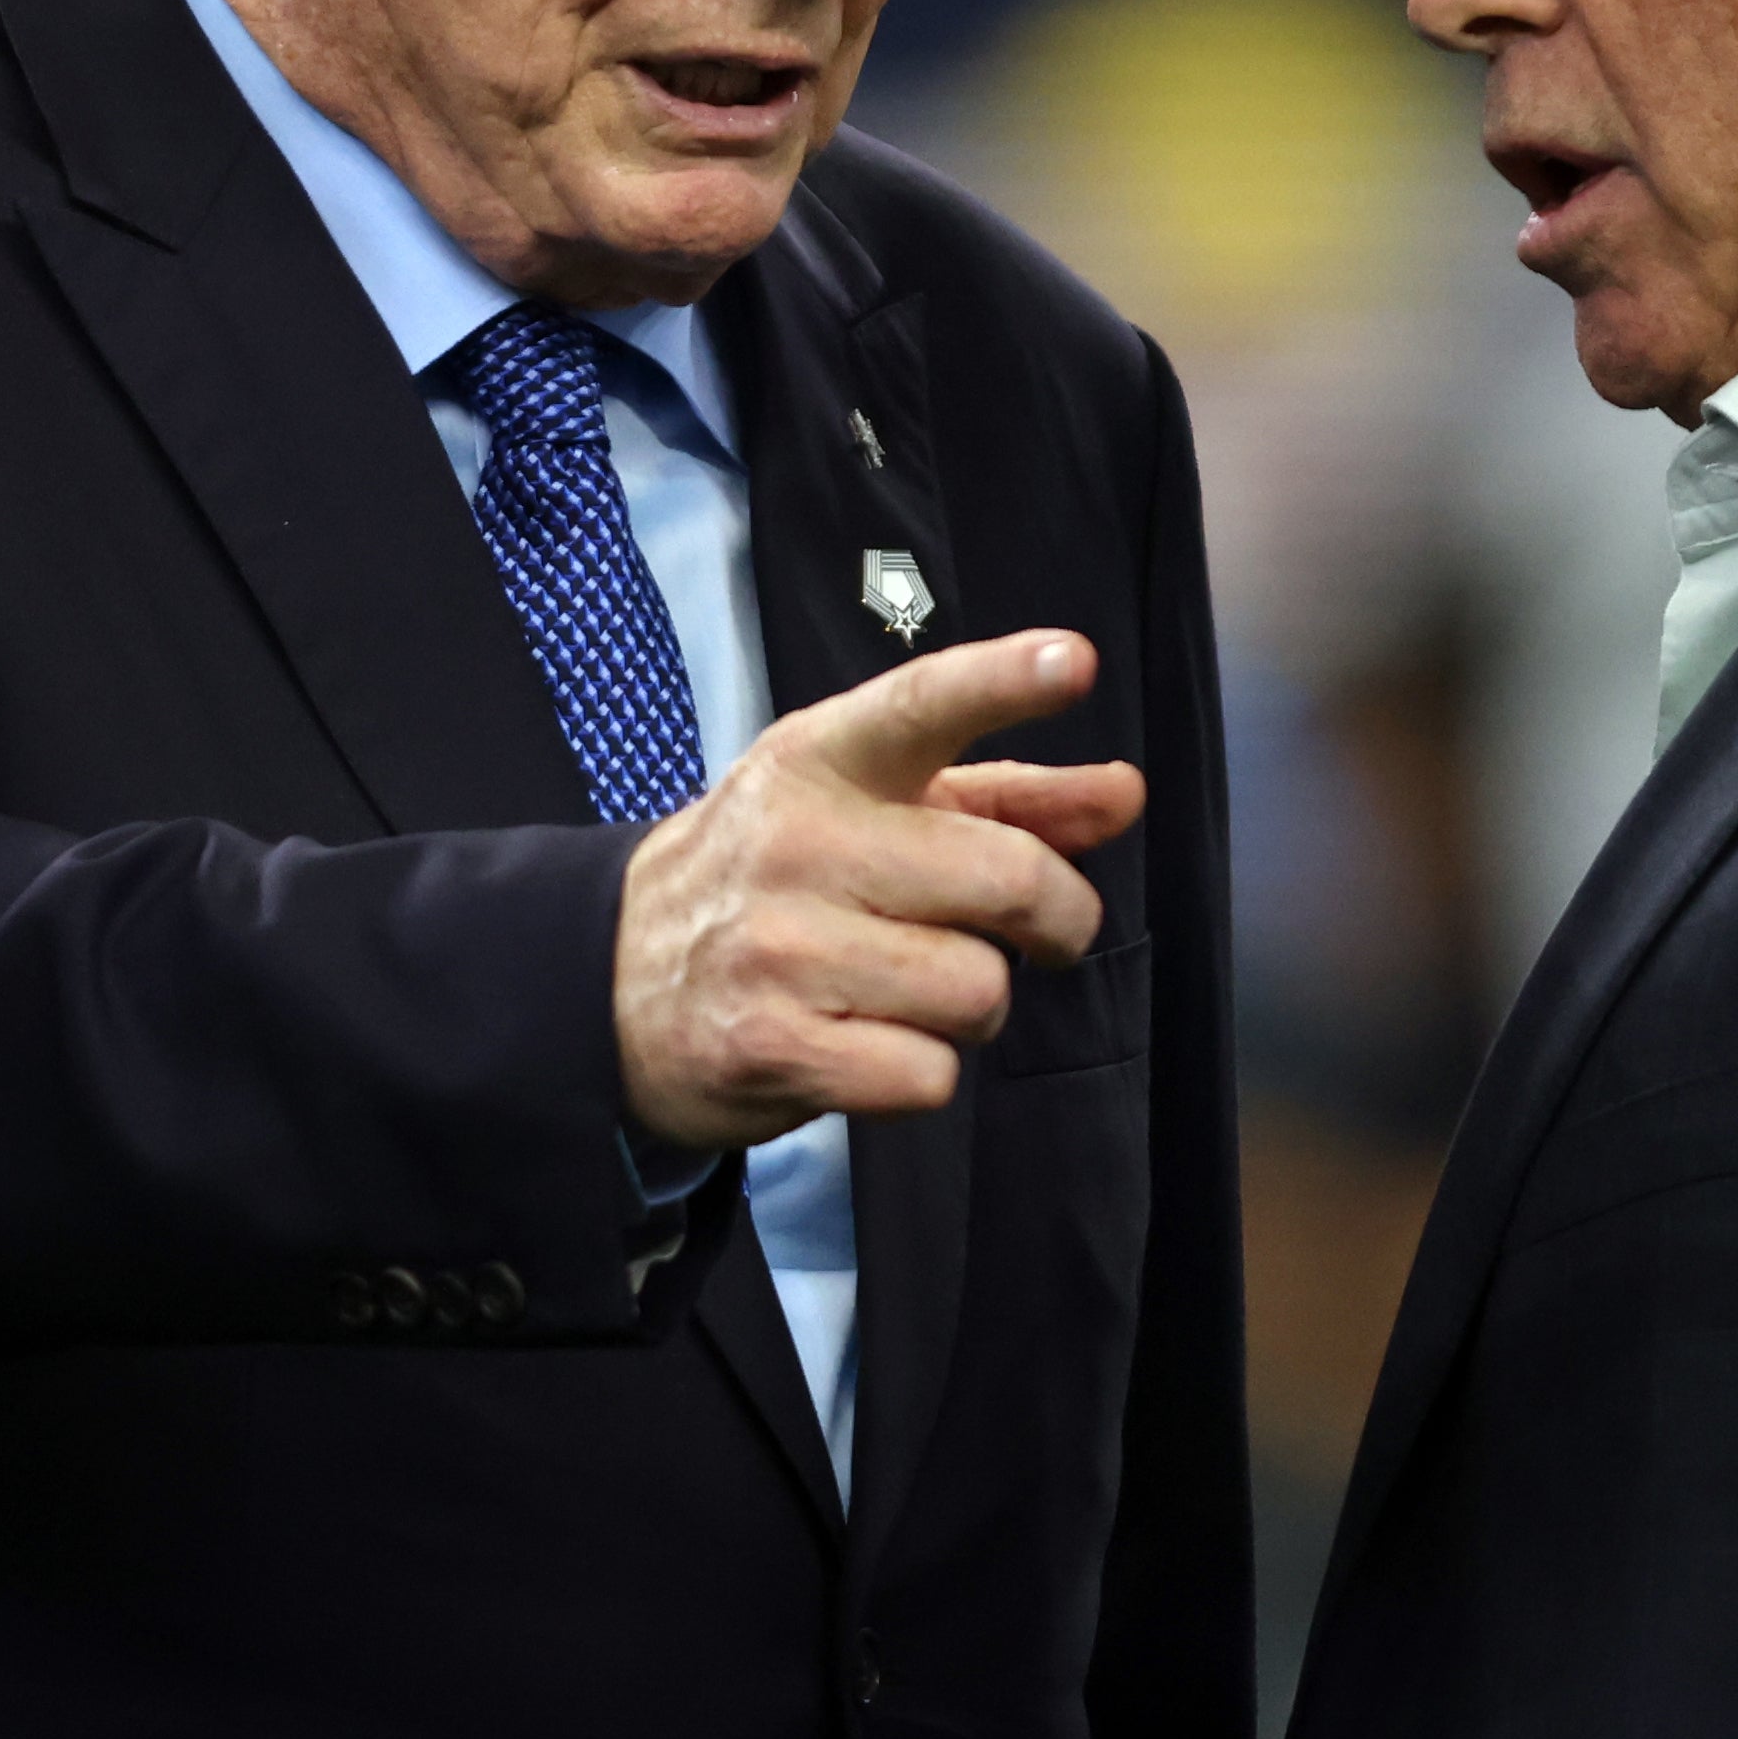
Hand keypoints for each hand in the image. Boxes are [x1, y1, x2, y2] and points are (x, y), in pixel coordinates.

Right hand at [614, 629, 1148, 1153]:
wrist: (613, 980)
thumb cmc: (780, 881)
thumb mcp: (873, 811)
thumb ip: (1008, 799)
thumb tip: (1124, 794)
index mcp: (823, 759)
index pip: (922, 706)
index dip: (1004, 680)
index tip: (1072, 663)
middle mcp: (798, 841)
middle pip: (1009, 880)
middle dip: (1057, 919)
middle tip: (1038, 933)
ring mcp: (779, 946)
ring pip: (979, 990)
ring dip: (975, 1006)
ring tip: (915, 991)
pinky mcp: (770, 1044)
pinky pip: (929, 1075)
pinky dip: (924, 1074)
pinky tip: (869, 1046)